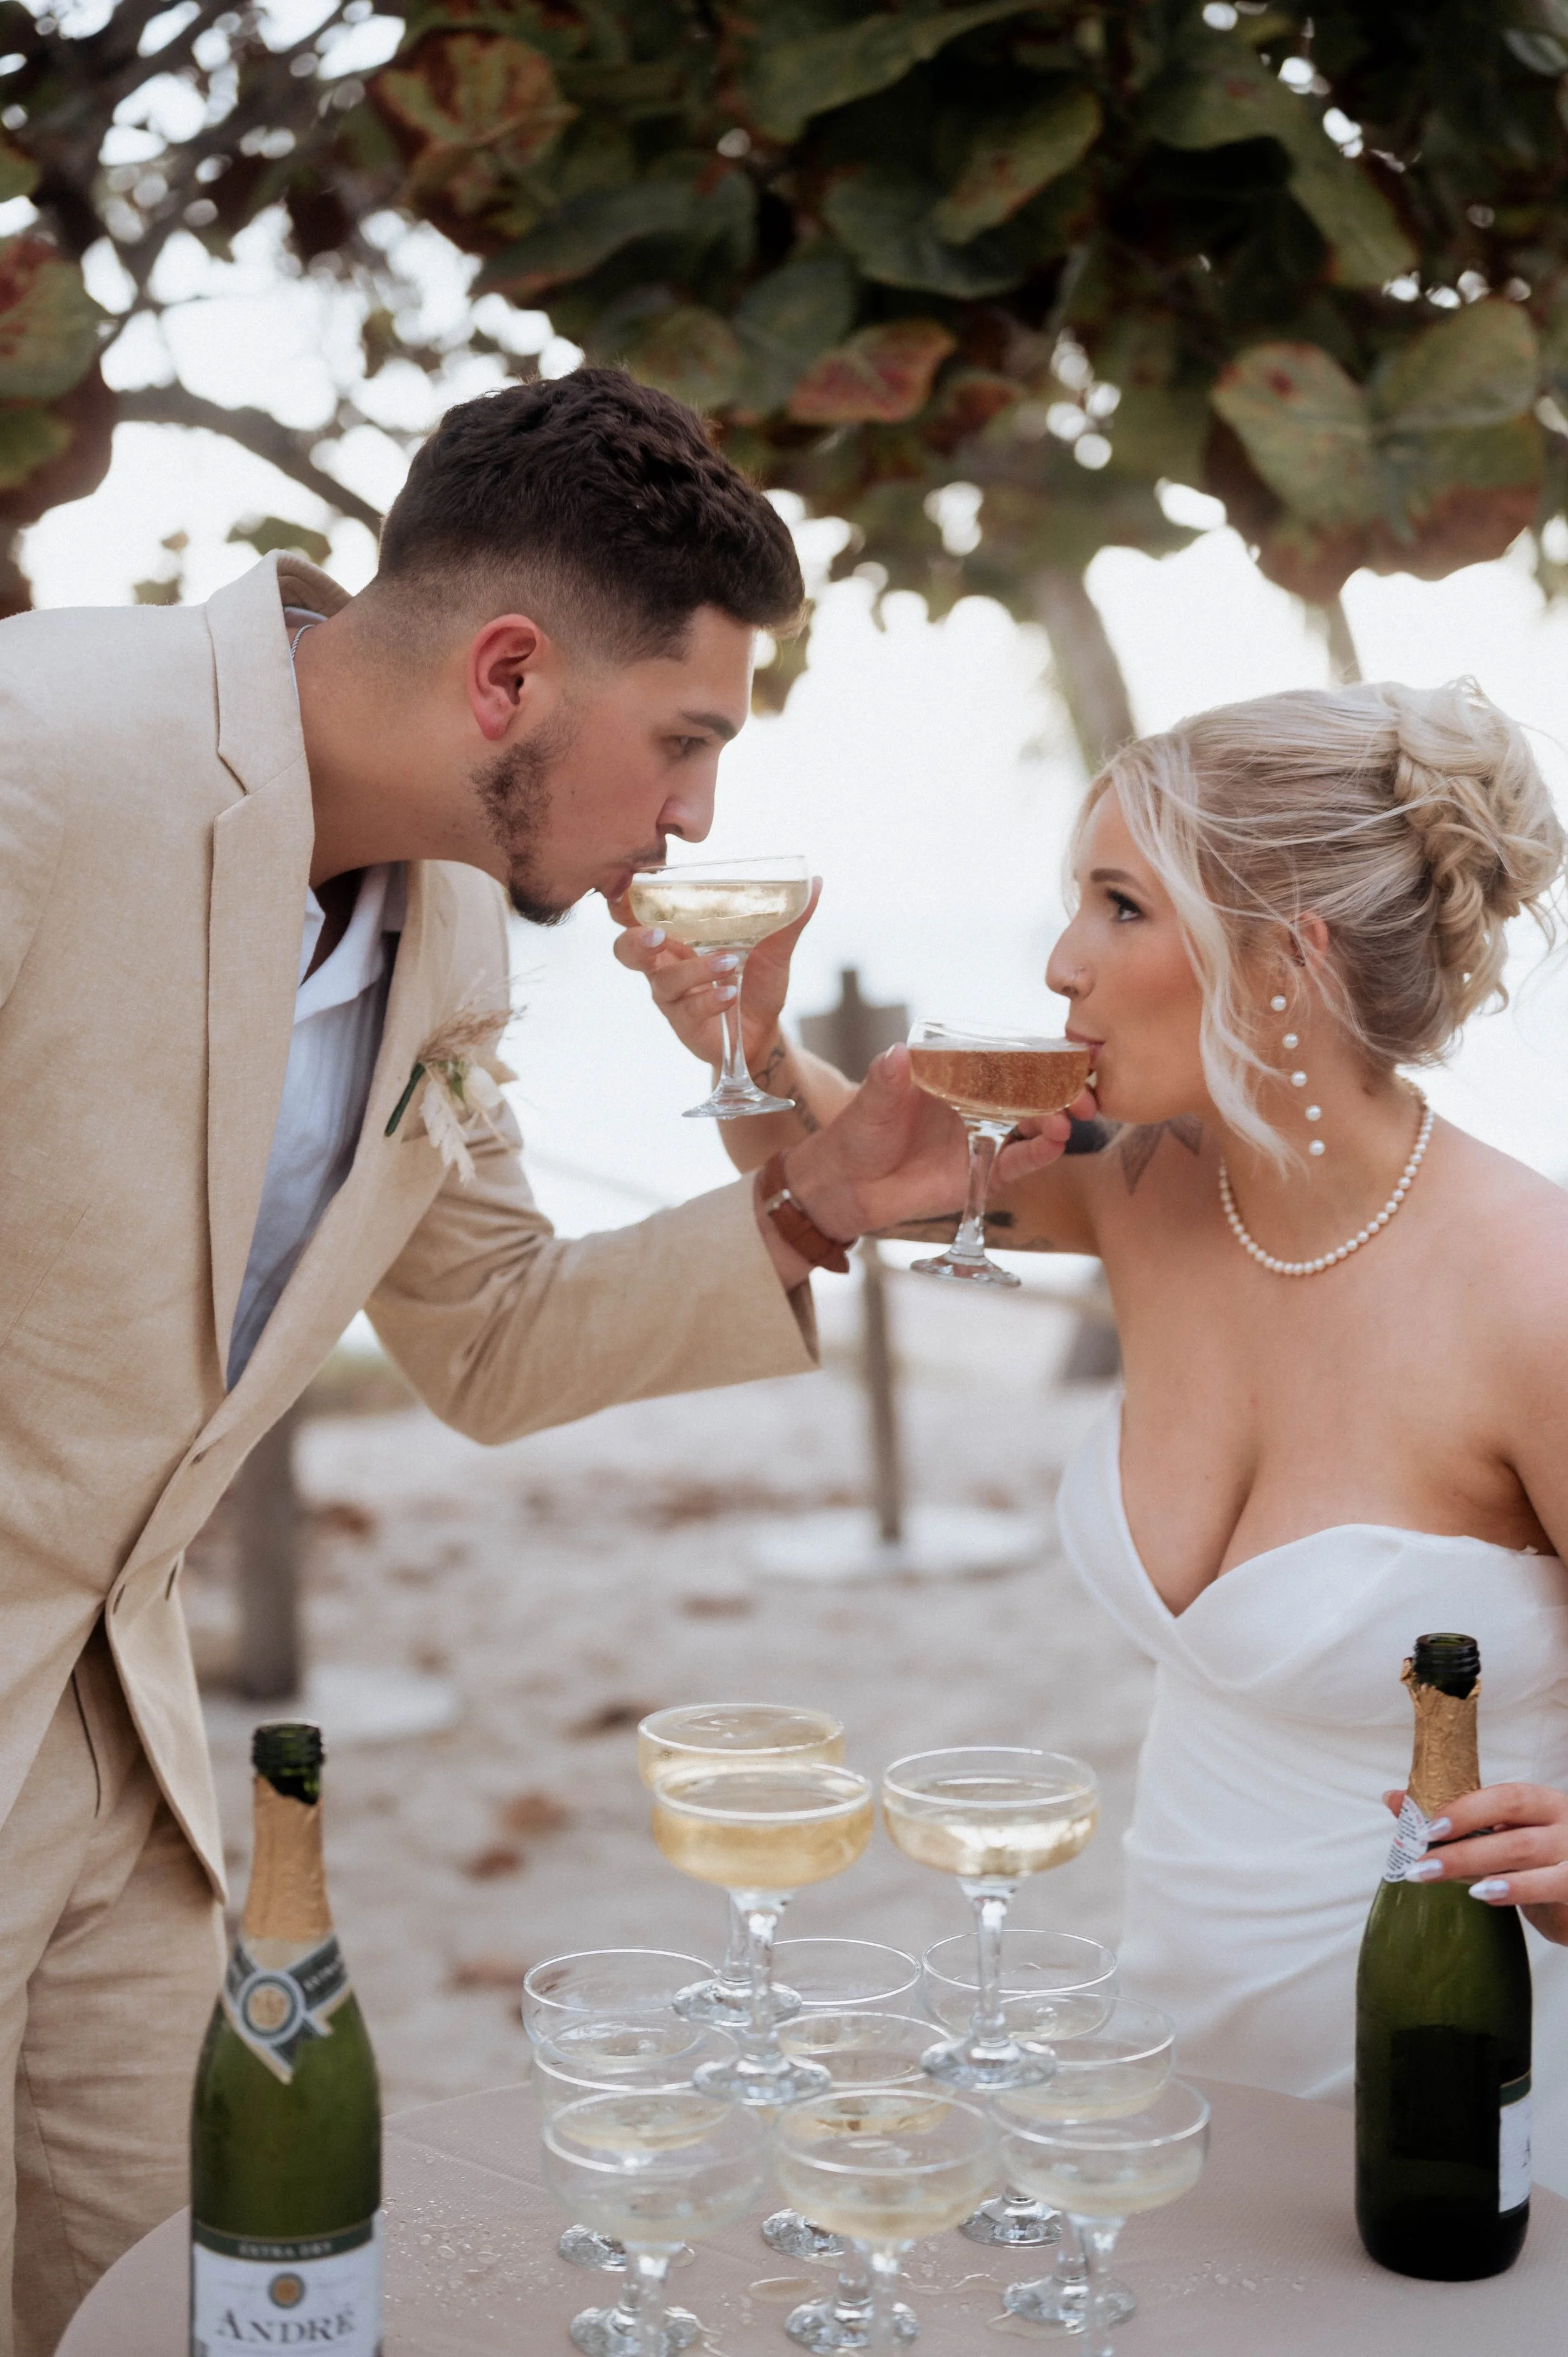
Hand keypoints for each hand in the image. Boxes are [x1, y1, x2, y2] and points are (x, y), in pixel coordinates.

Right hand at [610, 878, 820, 1068]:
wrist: (765, 1032)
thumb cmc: (757, 983)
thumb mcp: (775, 948)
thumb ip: (789, 918)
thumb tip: (816, 880)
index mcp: (678, 937)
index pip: (638, 916)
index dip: (624, 903)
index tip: (630, 887)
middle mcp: (666, 965)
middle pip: (626, 950)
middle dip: (635, 940)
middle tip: (656, 934)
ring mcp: (672, 997)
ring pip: (664, 980)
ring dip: (695, 969)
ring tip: (730, 963)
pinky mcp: (684, 1025)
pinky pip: (688, 1010)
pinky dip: (710, 999)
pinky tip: (731, 993)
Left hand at [780, 1043, 1097, 1241]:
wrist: (848, 1186)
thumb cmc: (858, 1133)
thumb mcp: (871, 1101)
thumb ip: (887, 1079)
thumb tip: (897, 1053)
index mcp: (955, 1073)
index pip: (1004, 1056)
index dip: (1037, 1054)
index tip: (1066, 1053)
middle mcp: (976, 1100)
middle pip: (1029, 1089)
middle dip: (1060, 1090)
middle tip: (1084, 1095)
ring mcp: (982, 1134)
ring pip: (1030, 1122)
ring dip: (1053, 1121)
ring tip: (1066, 1124)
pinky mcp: (981, 1170)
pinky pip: (1016, 1161)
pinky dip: (1038, 1153)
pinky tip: (1054, 1146)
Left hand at [1383, 1782, 1567, 1943]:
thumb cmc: (1535, 1866)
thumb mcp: (1501, 1839)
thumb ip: (1455, 1822)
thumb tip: (1393, 1798)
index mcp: (1543, 1805)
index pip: (1508, 1798)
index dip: (1467, 1809)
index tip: (1427, 1827)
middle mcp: (1564, 1825)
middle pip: (1511, 1830)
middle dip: (1460, 1847)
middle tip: (1420, 1865)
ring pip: (1523, 1854)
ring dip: (1474, 1867)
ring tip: (1436, 1876)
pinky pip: (1549, 1885)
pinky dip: (1514, 1889)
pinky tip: (1484, 1894)